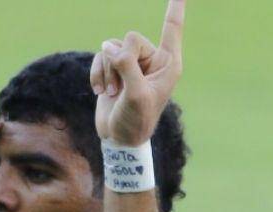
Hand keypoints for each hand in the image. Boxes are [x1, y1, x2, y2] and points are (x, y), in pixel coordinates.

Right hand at [91, 0, 184, 145]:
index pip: (172, 30)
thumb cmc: (136, 120)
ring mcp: (132, 64)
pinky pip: (100, 56)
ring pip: (112, 47)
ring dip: (107, 72)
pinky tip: (99, 92)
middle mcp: (152, 60)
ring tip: (113, 94)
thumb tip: (109, 46)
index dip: (175, 9)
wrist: (120, 139)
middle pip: (130, 38)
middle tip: (121, 88)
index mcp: (168, 64)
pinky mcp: (114, 69)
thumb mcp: (136, 94)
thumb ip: (126, 66)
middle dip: (120, 61)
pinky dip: (97, 73)